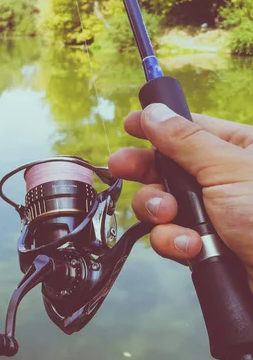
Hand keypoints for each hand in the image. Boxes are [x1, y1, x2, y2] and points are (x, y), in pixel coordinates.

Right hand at [109, 103, 252, 289]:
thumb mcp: (228, 170)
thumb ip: (185, 141)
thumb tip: (154, 113)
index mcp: (239, 150)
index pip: (190, 129)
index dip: (157, 126)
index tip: (130, 124)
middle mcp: (222, 180)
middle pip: (166, 167)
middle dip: (144, 171)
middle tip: (119, 166)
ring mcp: (210, 213)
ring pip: (160, 203)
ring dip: (158, 210)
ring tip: (170, 215)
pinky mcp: (199, 244)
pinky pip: (167, 235)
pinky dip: (173, 240)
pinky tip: (189, 246)